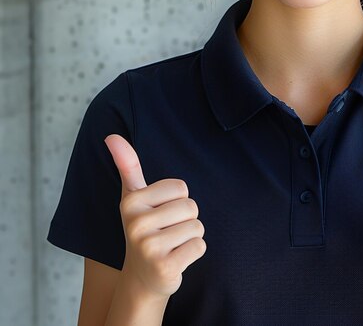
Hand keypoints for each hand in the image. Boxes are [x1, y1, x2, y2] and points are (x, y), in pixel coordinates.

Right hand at [104, 134, 206, 297]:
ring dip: (190, 237)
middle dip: (186, 220)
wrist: (142, 278)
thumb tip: (111, 136)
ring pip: (197, 227)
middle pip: (191, 207)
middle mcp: (136, 224)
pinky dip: (194, 253)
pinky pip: (200, 246)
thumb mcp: (134, 196)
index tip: (160, 213)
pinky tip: (176, 260)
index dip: (177, 200)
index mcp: (130, 202)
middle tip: (167, 233)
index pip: (181, 187)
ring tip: (171, 245)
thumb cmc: (144, 228)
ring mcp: (149, 248)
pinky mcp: (164, 267)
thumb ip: (127, 165)